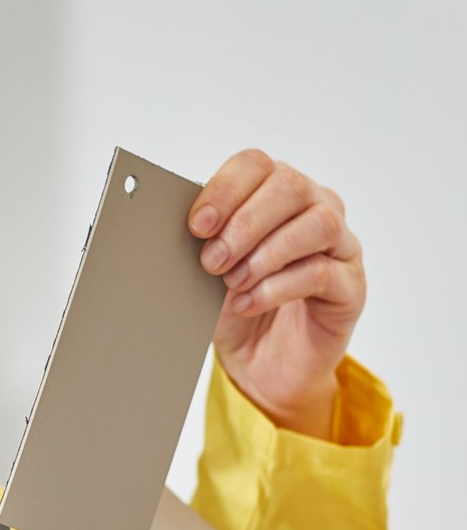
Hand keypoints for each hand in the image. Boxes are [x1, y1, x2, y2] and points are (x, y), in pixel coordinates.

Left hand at [189, 151, 366, 437]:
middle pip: (290, 186)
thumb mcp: (206, 272)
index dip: (225, 189)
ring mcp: (340, 246)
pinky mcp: (351, 286)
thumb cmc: (235, 306)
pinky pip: (323, 272)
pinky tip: (248, 303)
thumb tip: (178, 226)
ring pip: (318, 223)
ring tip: (233, 281)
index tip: (198, 224)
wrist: (259, 365)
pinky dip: (278, 287)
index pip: (256, 165)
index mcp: (275, 192)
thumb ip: (202, 242)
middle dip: (244, 223)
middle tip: (212, 259)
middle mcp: (315, 208)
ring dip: (267, 252)